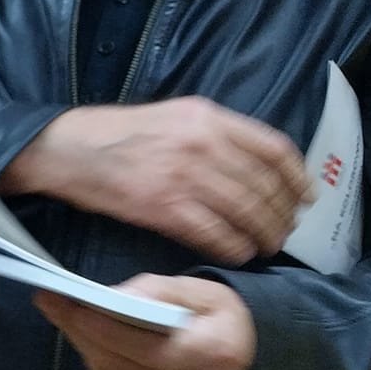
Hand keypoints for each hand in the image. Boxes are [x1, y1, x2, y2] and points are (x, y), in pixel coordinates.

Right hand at [0, 97, 312, 264]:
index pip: (274, 148)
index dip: (297, 178)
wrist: (65, 149)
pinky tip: (237, 253)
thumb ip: (212, 133)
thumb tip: (253, 167)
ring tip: (265, 246)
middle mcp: (201, 142)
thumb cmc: (115, 134)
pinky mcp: (163, 206)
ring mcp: (182, 175)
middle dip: (282, 215)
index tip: (305, 198)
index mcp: (206, 116)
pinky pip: (216, 233)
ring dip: (263, 235)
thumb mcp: (171, 116)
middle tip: (284, 232)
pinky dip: (233, 247)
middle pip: (264, 185)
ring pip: (246, 212)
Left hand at [35, 276, 255, 369]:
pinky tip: (93, 341)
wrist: (248, 357)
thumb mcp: (201, 290)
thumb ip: (159, 291)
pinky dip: (100, 364)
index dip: (104, 327)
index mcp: (211, 353)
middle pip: (120, 363)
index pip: (145, 348)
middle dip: (81, 330)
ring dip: (85, 345)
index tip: (70, 303)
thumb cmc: (221, 317)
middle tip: (52, 302)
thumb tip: (117, 296)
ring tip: (67, 315)